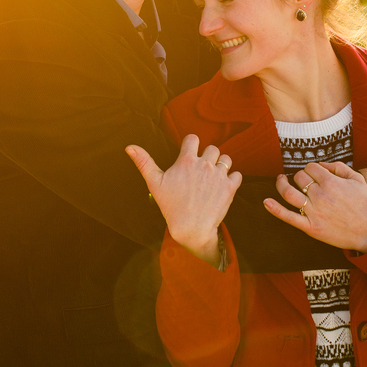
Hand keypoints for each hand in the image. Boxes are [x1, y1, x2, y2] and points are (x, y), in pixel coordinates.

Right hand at [126, 135, 241, 262]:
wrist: (191, 228)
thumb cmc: (171, 206)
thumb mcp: (154, 183)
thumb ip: (144, 162)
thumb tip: (129, 147)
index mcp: (186, 160)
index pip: (193, 138)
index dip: (191, 145)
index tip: (189, 156)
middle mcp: (204, 164)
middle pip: (212, 148)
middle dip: (207, 157)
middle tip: (201, 172)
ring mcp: (218, 175)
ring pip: (226, 159)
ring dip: (221, 165)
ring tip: (213, 178)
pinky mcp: (230, 187)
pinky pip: (237, 174)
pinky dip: (231, 179)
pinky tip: (222, 187)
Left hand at [264, 161, 366, 252]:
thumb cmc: (364, 204)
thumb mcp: (357, 179)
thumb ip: (338, 167)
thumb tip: (320, 164)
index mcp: (331, 182)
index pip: (310, 168)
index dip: (310, 169)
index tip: (313, 174)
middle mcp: (320, 195)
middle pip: (299, 178)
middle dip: (300, 176)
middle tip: (304, 181)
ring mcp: (314, 211)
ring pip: (289, 193)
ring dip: (281, 184)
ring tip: (281, 180)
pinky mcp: (310, 227)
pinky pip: (288, 217)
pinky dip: (275, 209)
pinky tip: (266, 202)